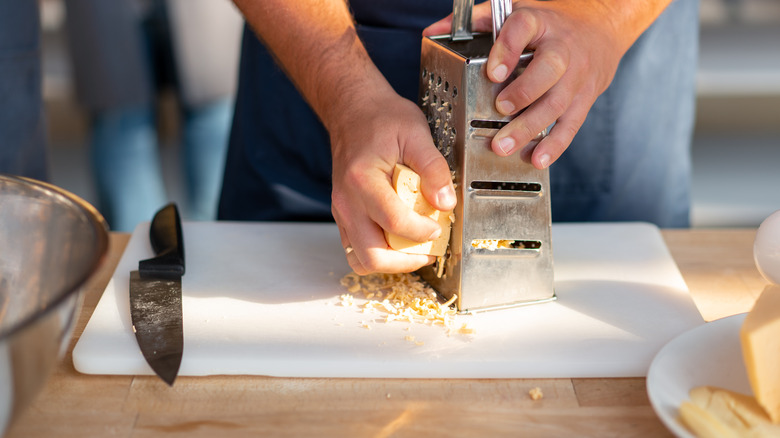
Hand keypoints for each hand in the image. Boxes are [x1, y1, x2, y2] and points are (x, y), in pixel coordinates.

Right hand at [329, 91, 455, 274]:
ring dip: (391, 263)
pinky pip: (356, 250)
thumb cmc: (382, 118)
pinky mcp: (344, 216)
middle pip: (372, 255)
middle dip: (407, 261)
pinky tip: (400, 241)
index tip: (439, 226)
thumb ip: (434, 168)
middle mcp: (347, 202)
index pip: (393, 223)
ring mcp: (342, 212)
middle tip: (430, 249)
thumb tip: (446, 202)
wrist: (352, 111)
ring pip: (361, 260)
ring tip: (416, 250)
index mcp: (362, 180)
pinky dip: (379, 254)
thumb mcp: (416, 133)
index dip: (422, 232)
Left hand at [424, 1, 648, 168]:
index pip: (523, 28)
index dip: (507, 49)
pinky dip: (554, 145)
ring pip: (557, 102)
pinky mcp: (585, 98)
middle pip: (549, 69)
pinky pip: (572, 124)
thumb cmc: (551, 22)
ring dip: (530, 127)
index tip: (492, 72)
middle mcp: (562, 47)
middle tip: (500, 110)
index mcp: (539, 22)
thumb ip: (476, 22)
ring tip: (505, 146)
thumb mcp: (516, 11)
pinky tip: (537, 159)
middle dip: (524, 92)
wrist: (601, 25)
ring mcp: (577, 75)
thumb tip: (434, 32)